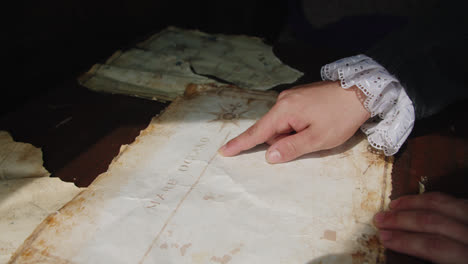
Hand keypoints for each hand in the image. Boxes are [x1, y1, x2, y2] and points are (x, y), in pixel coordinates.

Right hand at [218, 81, 369, 162]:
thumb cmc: (340, 117)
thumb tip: (268, 156)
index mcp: (285, 110)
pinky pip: (291, 117)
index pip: (257, 132)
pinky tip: (317, 123)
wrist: (361, 92)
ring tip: (319, 129)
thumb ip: (291, 148)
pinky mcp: (300, 97)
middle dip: (285, 141)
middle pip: (273, 130)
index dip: (241, 144)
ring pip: (283, 125)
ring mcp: (292, 97)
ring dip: (295, 133)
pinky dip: (299, 126)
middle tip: (311, 139)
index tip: (224, 151)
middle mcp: (283, 100)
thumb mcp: (317, 138)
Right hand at [374, 192, 467, 263]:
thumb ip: (433, 263)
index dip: (405, 241)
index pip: (433, 245)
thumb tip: (404, 250)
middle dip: (401, 219)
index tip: (384, 237)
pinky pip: (456, 200)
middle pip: (433, 221)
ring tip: (393, 205)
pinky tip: (421, 201)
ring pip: (443, 202)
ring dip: (414, 202)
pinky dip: (434, 199)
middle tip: (380, 219)